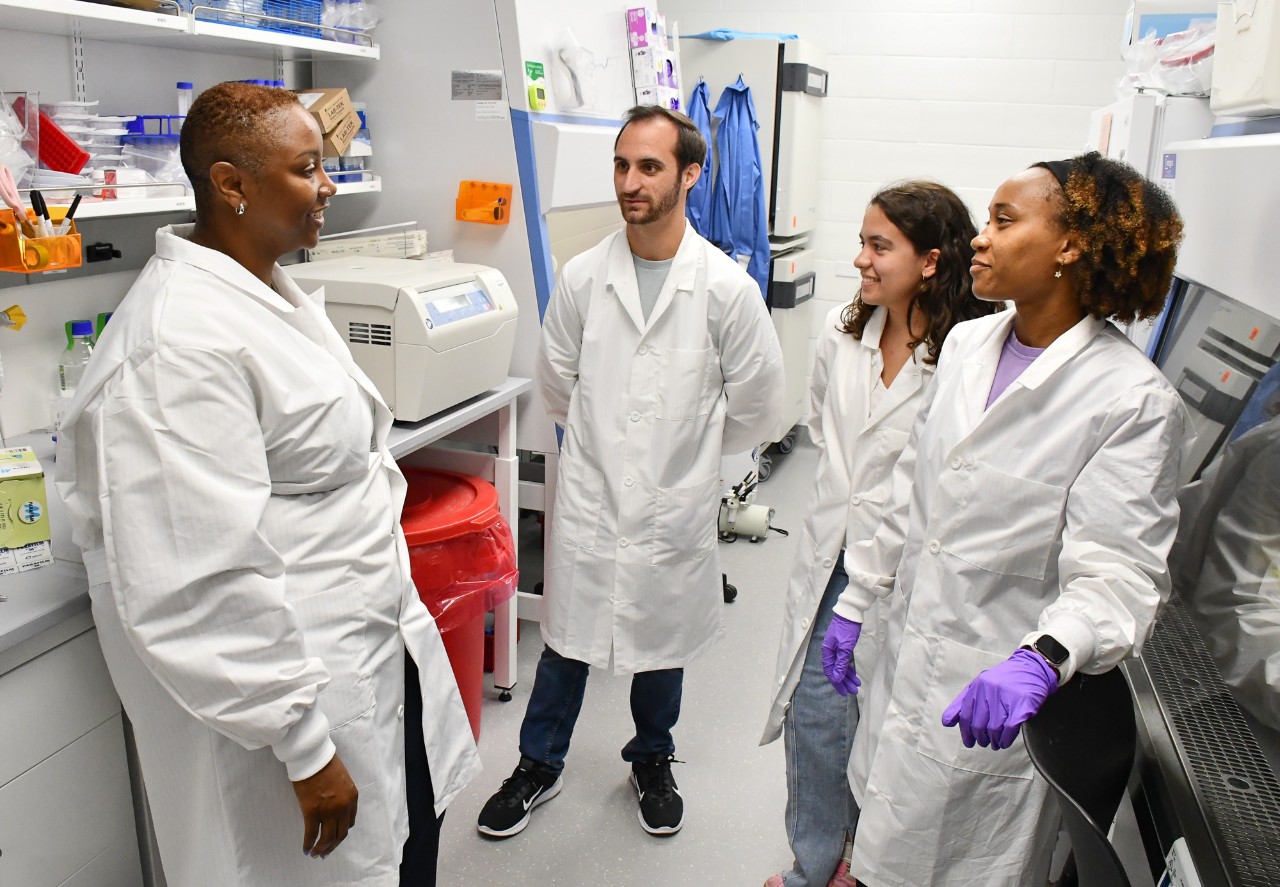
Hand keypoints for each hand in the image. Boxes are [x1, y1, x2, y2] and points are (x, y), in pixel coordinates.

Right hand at [291, 752, 358, 858]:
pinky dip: (309, 844)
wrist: (313, 758)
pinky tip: (306, 850)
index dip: (341, 831)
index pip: (350, 822)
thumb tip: (334, 808)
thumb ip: (342, 795)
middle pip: (340, 833)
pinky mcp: (312, 813)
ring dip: (322, 849)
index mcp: (352, 798)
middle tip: (325, 852)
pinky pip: (312, 834)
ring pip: (327, 838)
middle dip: (333, 845)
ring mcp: (328, 811)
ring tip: (316, 854)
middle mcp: (343, 807)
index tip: (335, 837)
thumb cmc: (326, 764)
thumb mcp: (342, 780)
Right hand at [821, 614, 862, 695]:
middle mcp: (829, 651)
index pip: (830, 672)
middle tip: (853, 691)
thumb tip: (836, 678)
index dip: (837, 683)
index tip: (845, 692)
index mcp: (827, 652)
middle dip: (844, 681)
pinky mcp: (841, 645)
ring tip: (857, 685)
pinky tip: (854, 674)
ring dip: (848, 676)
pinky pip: (843, 660)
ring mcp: (835, 648)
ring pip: (840, 666)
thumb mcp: (845, 647)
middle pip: (835, 670)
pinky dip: (848, 668)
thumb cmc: (847, 629)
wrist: (850, 612)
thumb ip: (841, 663)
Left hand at [941, 648, 1057, 749]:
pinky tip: (1005, 741)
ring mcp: (1005, 698)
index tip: (969, 742)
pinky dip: (1005, 739)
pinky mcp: (1021, 706)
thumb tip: (946, 723)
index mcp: (977, 686)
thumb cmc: (1004, 680)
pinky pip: (1009, 729)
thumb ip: (962, 703)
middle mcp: (989, 691)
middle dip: (981, 738)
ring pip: (993, 729)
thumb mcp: (979, 686)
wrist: (1031, 669)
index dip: (966, 732)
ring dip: (994, 741)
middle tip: (985, 743)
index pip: (966, 715)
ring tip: (996, 743)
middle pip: (979, 724)